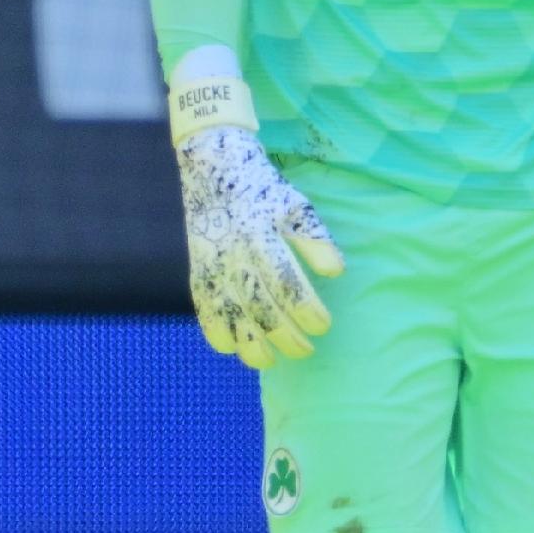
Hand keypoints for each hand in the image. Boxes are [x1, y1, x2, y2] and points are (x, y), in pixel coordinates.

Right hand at [179, 125, 346, 368]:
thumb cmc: (265, 192)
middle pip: (259, 307)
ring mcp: (212, 267)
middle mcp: (234, 256)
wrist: (214, 170)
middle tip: (307, 351)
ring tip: (269, 362)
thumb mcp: (296, 207)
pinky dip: (215, 333)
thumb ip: (315, 239)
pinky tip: (232, 348)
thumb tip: (336, 272)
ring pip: (229, 316)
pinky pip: (202, 310)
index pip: (286, 284)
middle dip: (284, 336)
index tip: (323, 326)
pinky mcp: (197, 273)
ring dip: (248, 345)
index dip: (306, 311)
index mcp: (261, 237)